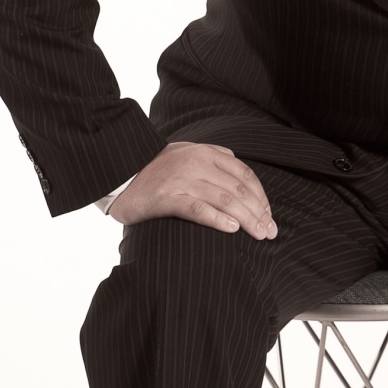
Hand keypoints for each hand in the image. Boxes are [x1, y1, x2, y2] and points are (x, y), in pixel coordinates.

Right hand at [109, 142, 277, 238]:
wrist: (117, 172)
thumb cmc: (153, 169)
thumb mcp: (184, 153)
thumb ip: (211, 157)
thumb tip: (237, 169)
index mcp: (205, 152)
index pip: (244, 175)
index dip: (261, 196)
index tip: (269, 216)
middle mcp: (196, 163)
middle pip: (239, 189)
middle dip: (259, 212)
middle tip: (270, 232)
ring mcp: (181, 179)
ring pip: (224, 199)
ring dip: (247, 219)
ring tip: (259, 235)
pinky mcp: (166, 197)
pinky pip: (197, 208)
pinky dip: (216, 218)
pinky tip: (231, 229)